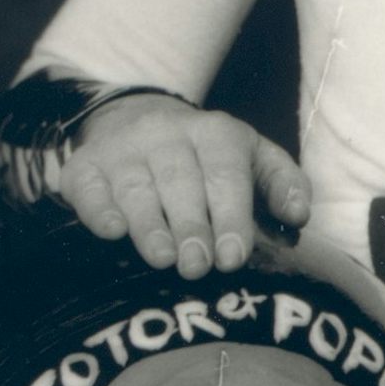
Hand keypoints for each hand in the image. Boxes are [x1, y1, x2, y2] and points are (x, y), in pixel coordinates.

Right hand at [61, 95, 309, 278]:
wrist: (138, 119)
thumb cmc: (209, 158)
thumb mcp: (253, 157)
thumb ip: (283, 183)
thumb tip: (299, 216)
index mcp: (215, 133)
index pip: (225, 175)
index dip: (230, 217)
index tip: (233, 258)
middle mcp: (166, 134)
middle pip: (180, 181)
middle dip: (191, 226)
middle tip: (197, 266)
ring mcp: (122, 148)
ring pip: (135, 186)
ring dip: (149, 224)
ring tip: (163, 259)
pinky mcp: (85, 165)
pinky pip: (88, 186)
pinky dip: (98, 208)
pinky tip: (111, 230)